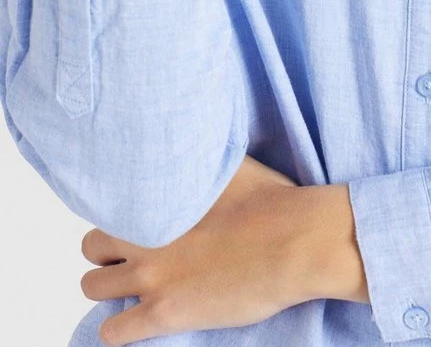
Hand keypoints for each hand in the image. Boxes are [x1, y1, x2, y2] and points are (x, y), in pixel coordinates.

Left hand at [80, 154, 346, 344]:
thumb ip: (203, 162)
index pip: (110, 205)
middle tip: (132, 256)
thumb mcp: (233, 166)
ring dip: (108, 287)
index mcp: (160, 196)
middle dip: (107, 252)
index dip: (124, 216)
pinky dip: (118, 329)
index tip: (137, 222)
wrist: (296, 242)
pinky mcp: (164, 313)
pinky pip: (114, 332)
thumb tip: (200, 143)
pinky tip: (135, 322)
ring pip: (92, 287)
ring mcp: (152, 276)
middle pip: (92, 246)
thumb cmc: (274, 202)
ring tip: (135, 287)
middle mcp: (145, 234)